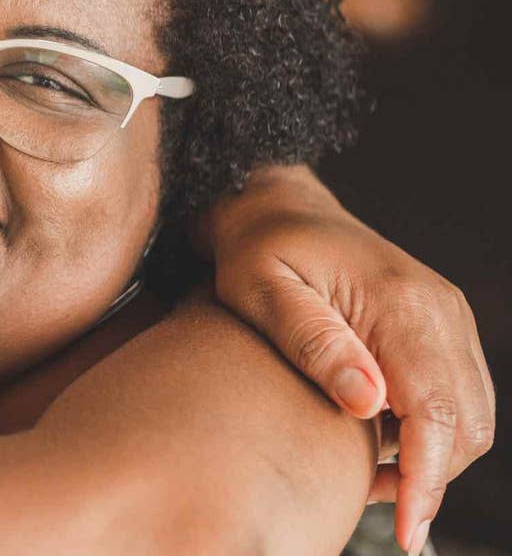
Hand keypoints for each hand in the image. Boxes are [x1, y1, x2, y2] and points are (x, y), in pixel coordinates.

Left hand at [204, 166, 494, 553]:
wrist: (272, 204)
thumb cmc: (257, 247)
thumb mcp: (261, 290)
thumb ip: (313, 343)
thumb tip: (367, 403)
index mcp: (403, 305)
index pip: (436, 414)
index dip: (425, 481)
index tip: (407, 533)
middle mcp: (440, 311)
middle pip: (466, 424)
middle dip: (429, 478)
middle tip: (371, 506)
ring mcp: (446, 317)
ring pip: (470, 416)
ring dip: (432, 459)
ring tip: (369, 479)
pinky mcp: (438, 325)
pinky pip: (456, 394)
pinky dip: (430, 433)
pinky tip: (380, 444)